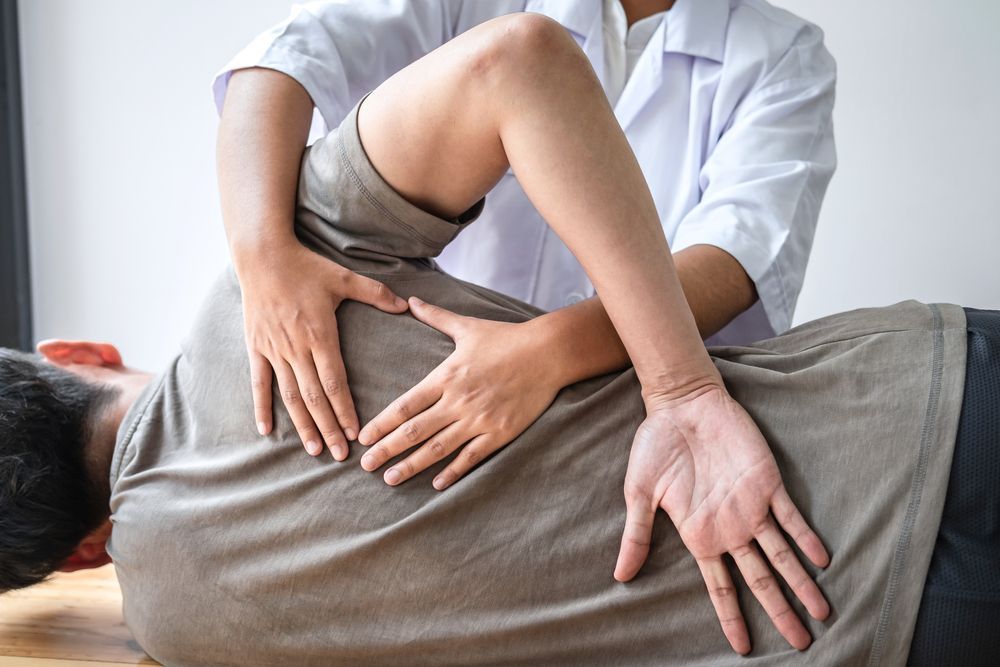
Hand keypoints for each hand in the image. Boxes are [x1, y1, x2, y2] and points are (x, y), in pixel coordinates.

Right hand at [238, 238, 407, 458]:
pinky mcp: (256, 348)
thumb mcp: (344, 277)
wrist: (262, 256)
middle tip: (340, 455)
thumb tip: (406, 304)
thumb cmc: (307, 267)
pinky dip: (261, 408)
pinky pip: (259, 383)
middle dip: (328, 427)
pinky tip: (266, 431)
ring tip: (314, 449)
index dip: (344, 410)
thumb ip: (376, 293)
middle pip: (313, 397)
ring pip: (288, 396)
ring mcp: (273, 350)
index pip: (335, 382)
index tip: (355, 433)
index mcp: (320, 334)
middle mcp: (296, 347)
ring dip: (301, 425)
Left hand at [358, 297, 561, 488]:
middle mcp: (458, 400)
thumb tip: (410, 300)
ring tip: (390, 479)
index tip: (363, 438)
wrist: (549, 352)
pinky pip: (472, 457)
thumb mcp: (467, 326)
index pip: (405, 405)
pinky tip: (436, 484)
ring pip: (438, 448)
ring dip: (412, 465)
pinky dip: (453, 472)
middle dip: (387, 450)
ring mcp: (479, 419)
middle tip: (365, 465)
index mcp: (446, 376)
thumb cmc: (506, 338)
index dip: (382, 423)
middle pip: (415, 431)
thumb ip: (435, 317)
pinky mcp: (500, 432)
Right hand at [614, 386, 829, 653]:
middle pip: (760, 580)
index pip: (720, 587)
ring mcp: (751, 507)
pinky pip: (791, 516)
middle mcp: (730, 529)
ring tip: (822, 612)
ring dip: (801, 583)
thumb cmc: (655, 446)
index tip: (744, 648)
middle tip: (803, 642)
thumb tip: (620, 577)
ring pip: (782, 555)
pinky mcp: (767, 482)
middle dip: (781, 611)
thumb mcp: (638, 493)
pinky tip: (820, 560)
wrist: (680, 404)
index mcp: (700, 536)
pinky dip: (806, 538)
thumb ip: (636, 534)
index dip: (732, 617)